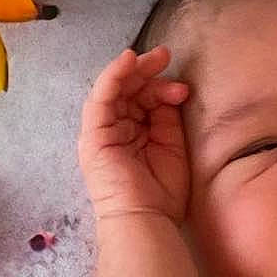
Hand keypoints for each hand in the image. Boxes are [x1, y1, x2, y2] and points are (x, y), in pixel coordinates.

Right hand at [78, 46, 191, 223]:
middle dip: (147, 71)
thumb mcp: (171, 147)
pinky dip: (113, 75)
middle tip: (166, 56)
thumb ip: (167, 119)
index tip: (183, 88)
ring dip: (134, 69)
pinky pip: (101, 97)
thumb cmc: (161, 194)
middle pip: (128, 91)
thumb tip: (171, 92)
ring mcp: (102, 133)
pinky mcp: (93, 134)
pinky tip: (129, 60)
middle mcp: (115, 132)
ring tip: (156, 57)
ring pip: (115, 89)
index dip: (161, 88)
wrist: (145, 220)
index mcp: (133, 136)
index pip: (142, 101)